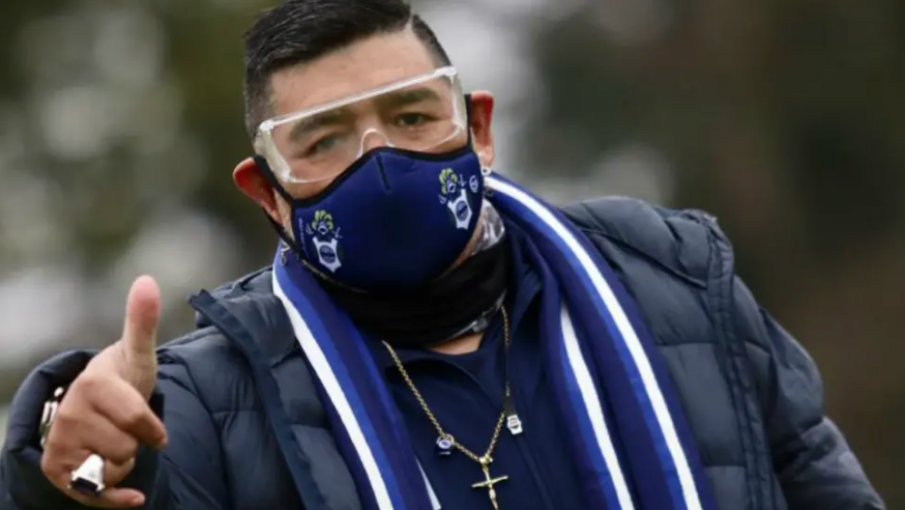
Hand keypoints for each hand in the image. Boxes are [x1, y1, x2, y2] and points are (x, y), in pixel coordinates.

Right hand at [41, 276, 168, 507]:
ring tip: (115, 444)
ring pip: (114, 470)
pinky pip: (96, 495)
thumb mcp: (138, 354)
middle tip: (125, 430)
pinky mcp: (58, 471)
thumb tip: (147, 279)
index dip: (154, 430)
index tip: (155, 429)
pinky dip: (118, 499)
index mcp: (92, 384)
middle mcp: (70, 414)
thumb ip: (142, 321)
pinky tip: (131, 496)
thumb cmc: (123, 381)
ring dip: (125, 464)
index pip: (138, 421)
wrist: (95, 410)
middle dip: (136, 444)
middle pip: (127, 449)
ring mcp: (60, 443)